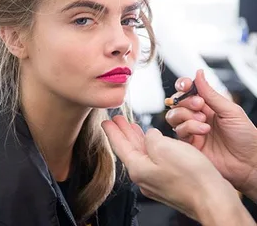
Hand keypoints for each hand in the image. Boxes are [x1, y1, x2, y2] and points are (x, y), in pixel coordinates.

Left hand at [102, 116, 242, 222]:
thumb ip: (151, 138)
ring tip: (132, 127)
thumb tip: (150, 135)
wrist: (214, 199)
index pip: (119, 145)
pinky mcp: (169, 182)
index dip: (112, 131)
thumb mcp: (164, 147)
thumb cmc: (192, 177)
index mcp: (138, 168)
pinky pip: (155, 160)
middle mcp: (144, 177)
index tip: (106, 122)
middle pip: (129, 149)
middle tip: (117, 120)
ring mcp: (156, 181)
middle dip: (124, 133)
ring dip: (137, 139)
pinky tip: (155, 142)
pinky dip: (151, 148)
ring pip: (142, 154)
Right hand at [166, 69, 256, 199]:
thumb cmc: (245, 136)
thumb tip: (198, 73)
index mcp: (207, 105)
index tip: (186, 85)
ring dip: (186, 115)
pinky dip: (189, 128)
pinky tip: (203, 132)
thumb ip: (210, 93)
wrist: (249, 163)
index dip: (183, 86)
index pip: (187, 90)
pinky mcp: (189, 143)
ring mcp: (192, 130)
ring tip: (203, 122)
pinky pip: (179, 131)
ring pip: (174, 116)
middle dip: (185, 102)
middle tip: (200, 105)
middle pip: (176, 102)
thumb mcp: (230, 110)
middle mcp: (196, 116)